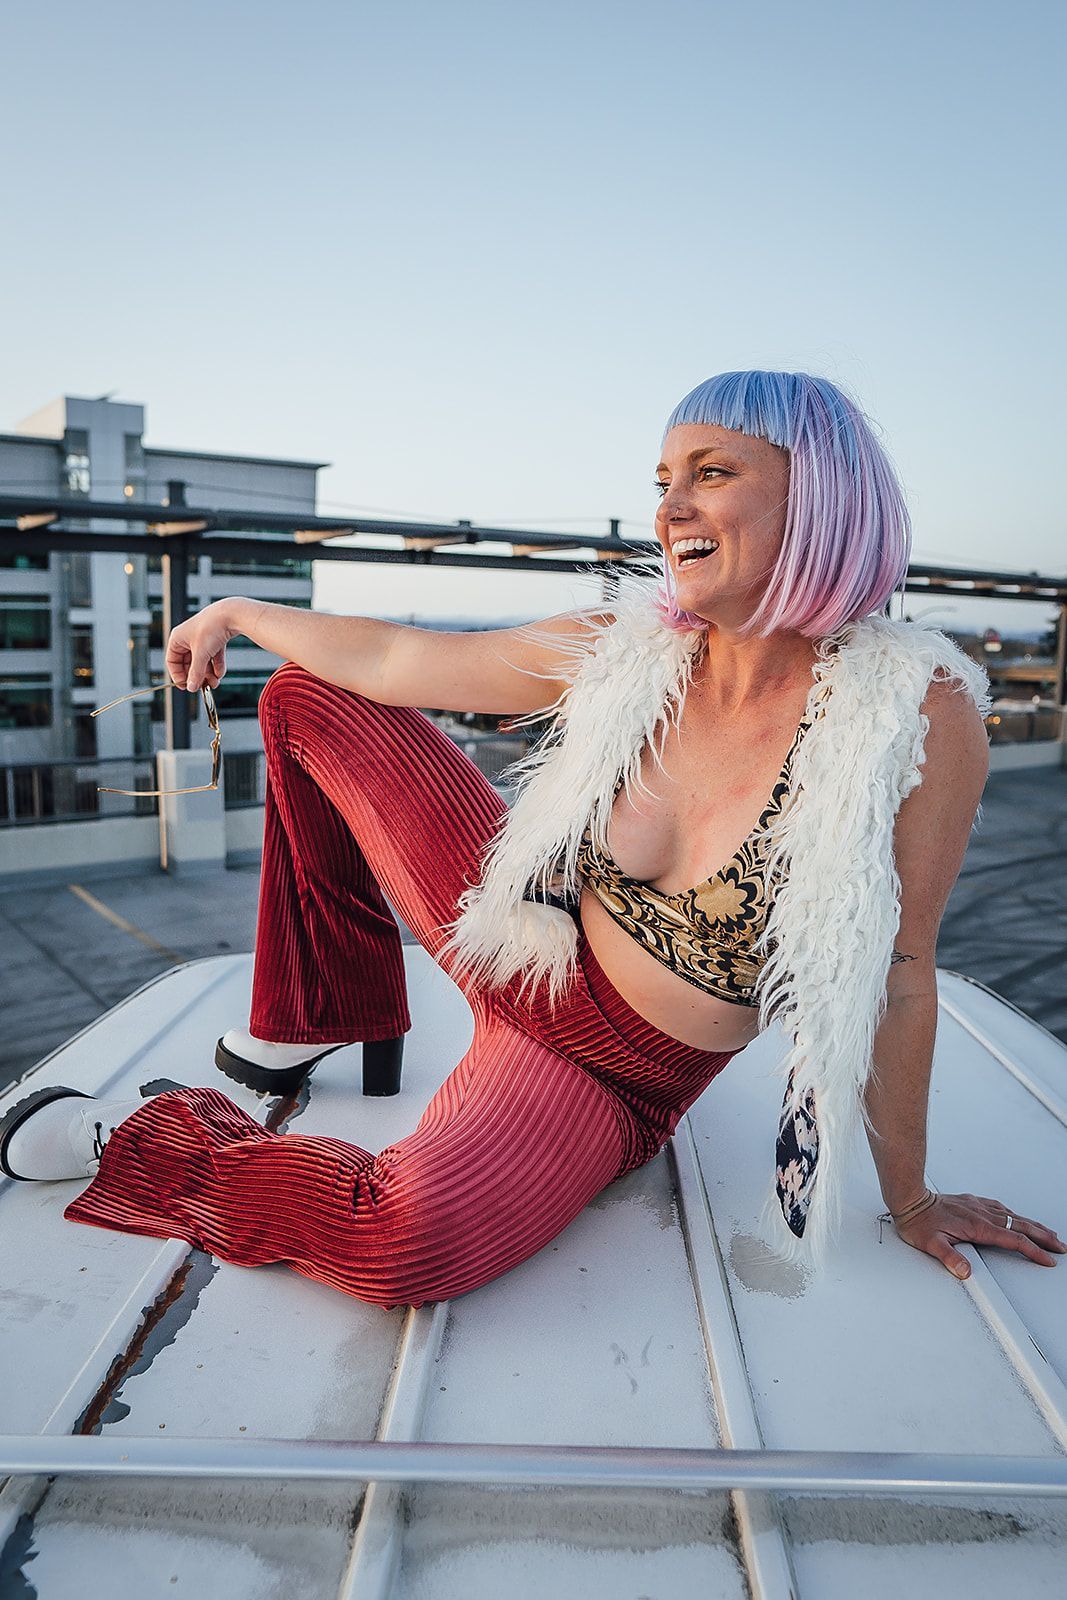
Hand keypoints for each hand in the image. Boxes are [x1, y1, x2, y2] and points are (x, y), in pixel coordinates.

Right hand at [165, 599, 245, 693]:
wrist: (232, 614)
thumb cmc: (211, 628)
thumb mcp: (201, 654)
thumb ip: (195, 672)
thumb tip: (192, 687)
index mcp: (178, 638)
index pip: (172, 661)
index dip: (178, 675)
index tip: (186, 687)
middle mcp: (188, 638)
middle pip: (188, 662)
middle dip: (196, 675)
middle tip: (203, 687)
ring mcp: (202, 638)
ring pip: (202, 660)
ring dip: (208, 673)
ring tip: (215, 683)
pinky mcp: (215, 638)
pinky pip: (213, 656)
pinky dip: (216, 665)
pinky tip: (220, 674)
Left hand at [892, 1191, 1065, 1279]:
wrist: (910, 1199)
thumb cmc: (918, 1222)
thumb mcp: (931, 1244)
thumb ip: (950, 1258)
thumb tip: (965, 1271)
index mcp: (977, 1226)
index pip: (1013, 1240)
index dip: (1033, 1250)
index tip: (1048, 1259)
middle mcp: (981, 1214)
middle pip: (1020, 1226)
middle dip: (1043, 1237)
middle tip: (1060, 1246)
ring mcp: (977, 1206)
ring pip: (1013, 1215)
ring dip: (1032, 1225)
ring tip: (1047, 1233)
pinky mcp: (971, 1201)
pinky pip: (1000, 1208)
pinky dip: (1014, 1214)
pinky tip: (1016, 1216)